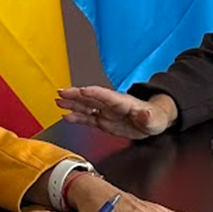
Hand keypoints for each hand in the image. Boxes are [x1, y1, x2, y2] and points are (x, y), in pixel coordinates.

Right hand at [55, 86, 176, 139]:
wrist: (152, 121)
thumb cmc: (154, 118)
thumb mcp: (154, 119)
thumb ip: (147, 116)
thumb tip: (144, 114)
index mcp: (123, 103)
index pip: (107, 96)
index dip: (95, 93)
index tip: (83, 90)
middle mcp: (112, 105)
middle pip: (91, 98)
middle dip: (76, 95)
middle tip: (62, 92)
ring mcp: (106, 112)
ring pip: (86, 106)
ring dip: (72, 103)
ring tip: (58, 101)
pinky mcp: (103, 121)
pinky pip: (88, 118)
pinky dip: (76, 117)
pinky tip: (66, 116)